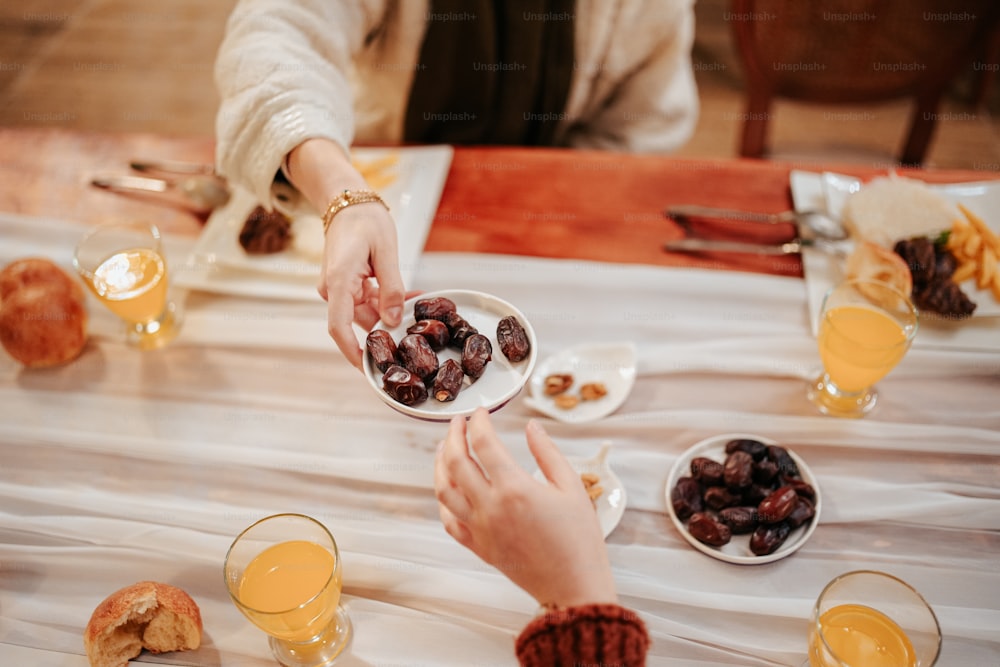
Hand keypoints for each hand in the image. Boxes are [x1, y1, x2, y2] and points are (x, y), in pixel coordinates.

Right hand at [317, 203, 404, 367]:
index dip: (353, 352)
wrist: (347, 200)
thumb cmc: (365, 220)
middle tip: (417, 334)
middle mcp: (334, 289)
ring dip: (391, 314)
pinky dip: (387, 302)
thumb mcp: (386, 252)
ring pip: (367, 314)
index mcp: (339, 281)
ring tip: (419, 306)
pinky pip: (367, 302)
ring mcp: (339, 288)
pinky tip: (410, 298)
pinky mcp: (347, 285)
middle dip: (387, 331)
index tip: (369, 370)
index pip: (338, 327)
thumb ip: (391, 288)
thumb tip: (394, 321)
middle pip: (359, 324)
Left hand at [435, 409, 618, 608]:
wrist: (573, 586)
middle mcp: (491, 507)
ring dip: (440, 464)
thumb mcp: (572, 488)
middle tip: (458, 423)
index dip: (479, 421)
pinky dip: (443, 500)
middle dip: (453, 435)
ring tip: (444, 448)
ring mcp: (480, 528)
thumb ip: (548, 453)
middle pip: (456, 461)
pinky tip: (448, 488)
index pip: (484, 443)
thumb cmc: (579, 540)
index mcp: (515, 489)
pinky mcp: (479, 546)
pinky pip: (449, 520)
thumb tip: (532, 428)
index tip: (481, 412)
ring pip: (444, 490)